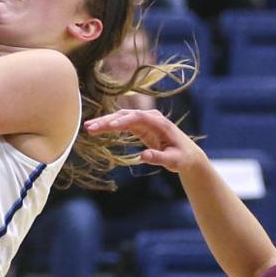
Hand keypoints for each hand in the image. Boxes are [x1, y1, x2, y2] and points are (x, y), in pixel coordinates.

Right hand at [82, 107, 202, 172]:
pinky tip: (97, 128)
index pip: (139, 117)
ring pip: (121, 118)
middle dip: (108, 121)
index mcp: (160, 123)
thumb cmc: (182, 158)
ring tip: (88, 127)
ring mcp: (145, 120)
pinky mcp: (140, 125)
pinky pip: (122, 123)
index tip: (110, 126)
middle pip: (126, 115)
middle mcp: (151, 117)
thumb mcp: (173, 161)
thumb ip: (159, 158)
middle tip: (90, 127)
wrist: (188, 155)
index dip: (124, 120)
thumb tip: (143, 156)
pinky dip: (110, 125)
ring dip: (105, 122)